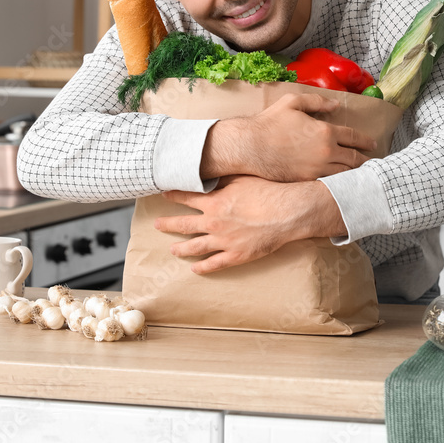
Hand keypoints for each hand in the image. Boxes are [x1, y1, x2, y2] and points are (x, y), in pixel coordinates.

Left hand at [157, 175, 346, 273]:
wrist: (286, 212)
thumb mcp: (242, 178)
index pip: (187, 197)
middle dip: (168, 224)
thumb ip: (223, 179)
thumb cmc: (268, 192)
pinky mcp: (236, 255)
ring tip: (172, 250)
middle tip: (157, 225)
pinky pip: (214, 264)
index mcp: (214, 202)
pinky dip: (202, 267)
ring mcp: (224, 241)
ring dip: (181, 248)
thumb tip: (211, 174)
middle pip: (184, 224)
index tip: (164, 194)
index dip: (173, 195)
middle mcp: (214, 222)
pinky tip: (195, 268)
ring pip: (195, 247)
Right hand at [201, 93, 375, 182]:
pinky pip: (328, 183)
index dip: (365, 141)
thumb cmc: (269, 123)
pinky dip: (338, 182)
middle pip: (353, 158)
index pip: (353, 137)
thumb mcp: (293, 102)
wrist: (251, 147)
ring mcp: (317, 169)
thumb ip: (317, 102)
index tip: (373, 143)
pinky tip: (341, 183)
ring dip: (354, 173)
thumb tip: (335, 106)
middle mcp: (326, 152)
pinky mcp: (307, 180)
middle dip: (365, 160)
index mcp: (326, 131)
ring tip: (360, 174)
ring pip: (344, 174)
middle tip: (372, 162)